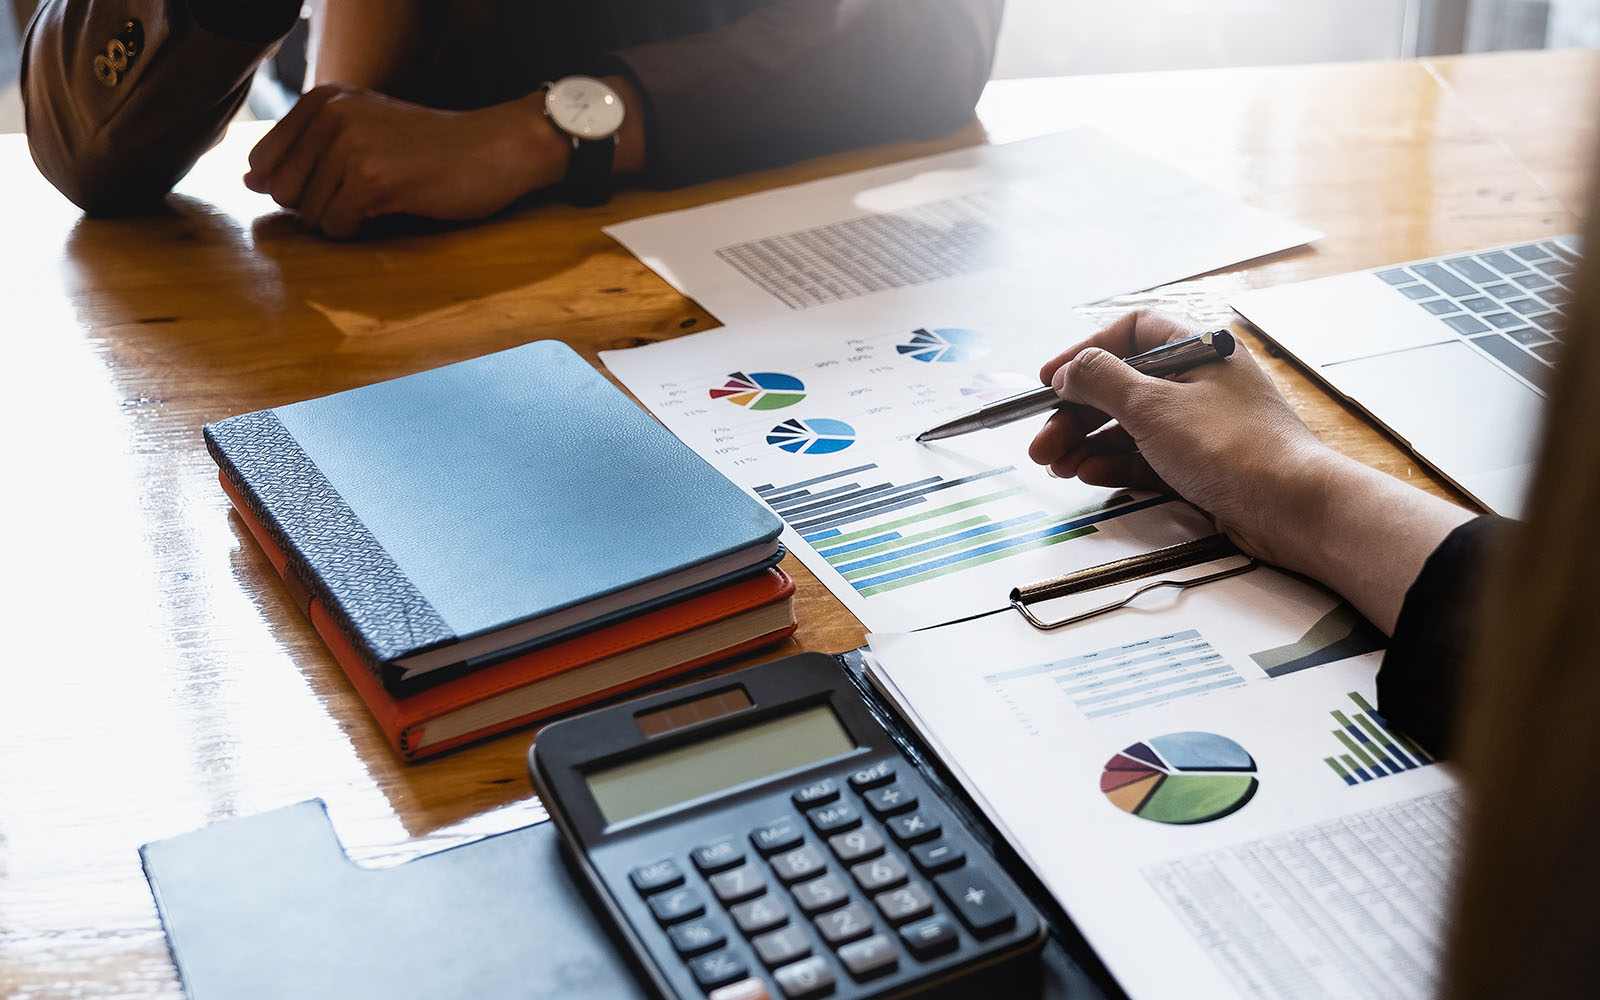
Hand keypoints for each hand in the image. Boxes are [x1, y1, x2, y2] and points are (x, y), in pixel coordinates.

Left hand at [243, 85, 565, 237]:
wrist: (495, 149)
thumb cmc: (433, 148)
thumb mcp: (365, 130)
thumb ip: (306, 150)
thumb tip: (249, 181)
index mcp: (324, 100)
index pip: (264, 162)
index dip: (298, 186)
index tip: (342, 182)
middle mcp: (330, 116)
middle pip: (285, 192)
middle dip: (320, 205)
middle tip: (367, 192)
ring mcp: (349, 146)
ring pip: (311, 215)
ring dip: (346, 219)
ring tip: (387, 196)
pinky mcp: (371, 179)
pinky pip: (337, 227)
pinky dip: (361, 230)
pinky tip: (394, 206)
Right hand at [1027, 310, 1472, 631]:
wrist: (1292, 508)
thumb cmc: (1233, 447)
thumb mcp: (1152, 406)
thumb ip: (1102, 381)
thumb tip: (1070, 370)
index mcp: (1196, 347)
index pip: (1130, 332)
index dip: (1085, 353)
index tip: (1051, 381)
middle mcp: (1200, 379)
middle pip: (1122, 385)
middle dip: (1076, 414)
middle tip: (1042, 442)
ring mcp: (1202, 423)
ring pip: (1131, 425)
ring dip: (1088, 444)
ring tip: (1056, 466)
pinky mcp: (1203, 463)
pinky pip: (1148, 456)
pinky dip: (1116, 465)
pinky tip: (1090, 476)